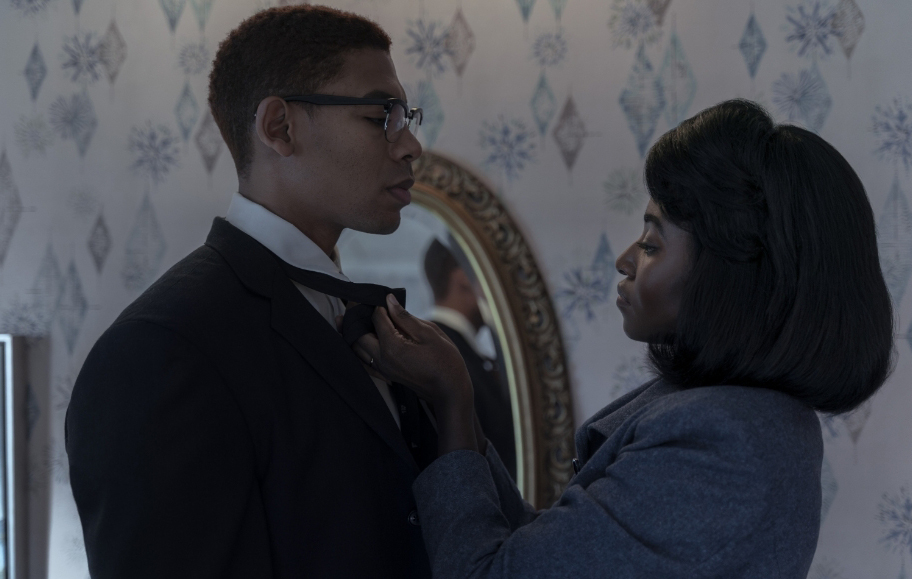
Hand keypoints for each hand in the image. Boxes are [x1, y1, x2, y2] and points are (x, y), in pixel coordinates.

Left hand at [354, 294, 477, 454]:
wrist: (449, 389)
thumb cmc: (445, 360)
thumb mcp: (429, 333)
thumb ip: (405, 317)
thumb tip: (389, 301)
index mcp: (393, 346)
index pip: (376, 319)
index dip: (377, 305)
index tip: (379, 296)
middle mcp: (383, 359)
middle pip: (358, 335)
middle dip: (356, 318)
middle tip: (357, 304)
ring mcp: (383, 369)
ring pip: (356, 350)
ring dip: (352, 334)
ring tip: (349, 319)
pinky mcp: (385, 375)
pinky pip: (363, 362)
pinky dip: (357, 350)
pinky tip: (358, 341)